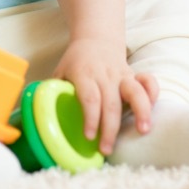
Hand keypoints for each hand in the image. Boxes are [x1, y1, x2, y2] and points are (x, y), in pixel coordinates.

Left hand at [52, 38, 159, 155]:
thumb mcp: (59, 73)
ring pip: (135, 91)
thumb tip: (35, 116)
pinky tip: (152, 111)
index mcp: (83, 74)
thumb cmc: (75, 63)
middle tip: (106, 149)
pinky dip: (153, 94)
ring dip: (141, 111)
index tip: (89, 137)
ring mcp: (122, 74)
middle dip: (110, 128)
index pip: (90, 98)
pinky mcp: (134, 75)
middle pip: (111, 103)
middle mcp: (105, 75)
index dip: (90, 118)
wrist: (95, 39)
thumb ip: (52, 92)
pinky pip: (148, 82)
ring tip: (143, 130)